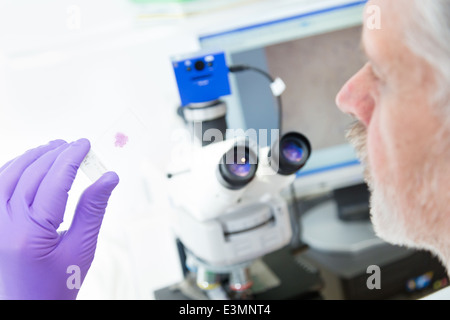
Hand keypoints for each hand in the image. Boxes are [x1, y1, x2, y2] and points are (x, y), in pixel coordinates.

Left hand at [0, 139, 118, 299]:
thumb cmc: (55, 286)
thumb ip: (93, 209)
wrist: (29, 306)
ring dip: (31, 157)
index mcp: (30, 234)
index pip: (53, 182)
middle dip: (54, 154)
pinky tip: (26, 164)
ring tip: (52, 148)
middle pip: (30, 174)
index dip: (71, 158)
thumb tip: (108, 178)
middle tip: (74, 145)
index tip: (84, 145)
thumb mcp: (82, 249)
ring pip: (8, 176)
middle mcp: (4, 226)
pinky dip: (12, 169)